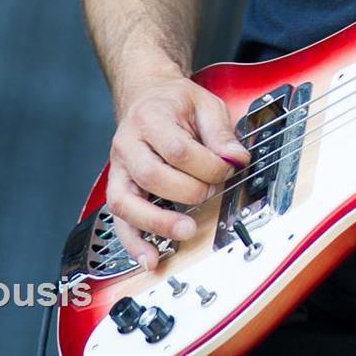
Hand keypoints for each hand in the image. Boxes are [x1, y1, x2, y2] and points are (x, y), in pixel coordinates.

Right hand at [106, 73, 251, 269]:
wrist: (146, 97)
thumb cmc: (175, 103)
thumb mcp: (205, 104)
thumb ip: (221, 132)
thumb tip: (237, 159)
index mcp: (150, 118)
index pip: (177, 149)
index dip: (207, 166)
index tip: (227, 169)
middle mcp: (128, 144)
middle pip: (152, 176)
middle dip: (188, 191)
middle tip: (210, 191)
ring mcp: (118, 169)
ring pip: (126, 202)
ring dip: (157, 222)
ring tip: (184, 232)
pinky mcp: (118, 189)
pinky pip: (119, 221)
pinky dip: (134, 242)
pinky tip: (150, 257)